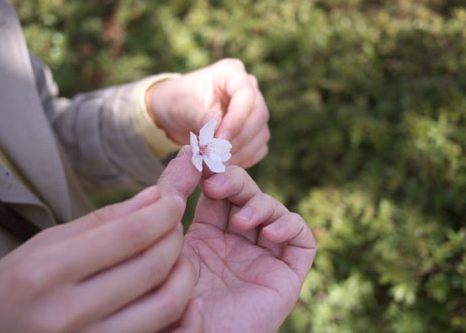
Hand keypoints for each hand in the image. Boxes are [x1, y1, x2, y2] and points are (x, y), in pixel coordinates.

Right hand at [0, 147, 201, 332]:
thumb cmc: (11, 290)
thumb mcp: (44, 245)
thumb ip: (102, 221)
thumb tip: (154, 196)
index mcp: (47, 272)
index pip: (128, 234)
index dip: (163, 213)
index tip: (173, 202)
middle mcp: (68, 314)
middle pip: (152, 267)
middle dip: (175, 238)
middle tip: (174, 226)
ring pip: (167, 305)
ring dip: (185, 274)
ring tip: (178, 258)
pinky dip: (182, 313)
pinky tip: (181, 295)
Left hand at [147, 58, 269, 167]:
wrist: (174, 116)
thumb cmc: (175, 103)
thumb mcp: (181, 107)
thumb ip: (199, 116)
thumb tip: (218, 127)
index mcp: (231, 72)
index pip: (245, 95)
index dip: (236, 119)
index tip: (220, 139)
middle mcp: (248, 88)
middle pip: (259, 114)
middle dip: (240, 138)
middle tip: (219, 155)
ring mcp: (254, 110)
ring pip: (261, 133)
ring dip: (242, 151)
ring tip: (218, 162)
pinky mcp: (254, 131)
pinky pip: (259, 147)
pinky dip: (245, 158)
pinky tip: (225, 164)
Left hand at [182, 166, 316, 332]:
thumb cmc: (170, 310)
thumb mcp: (163, 249)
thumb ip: (167, 206)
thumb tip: (180, 156)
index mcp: (205, 240)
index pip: (216, 192)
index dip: (211, 172)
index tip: (200, 158)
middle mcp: (236, 246)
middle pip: (245, 194)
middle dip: (234, 180)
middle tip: (215, 183)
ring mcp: (263, 260)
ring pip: (273, 210)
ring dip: (259, 203)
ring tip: (241, 220)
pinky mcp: (287, 277)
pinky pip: (301, 240)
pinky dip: (290, 225)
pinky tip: (269, 234)